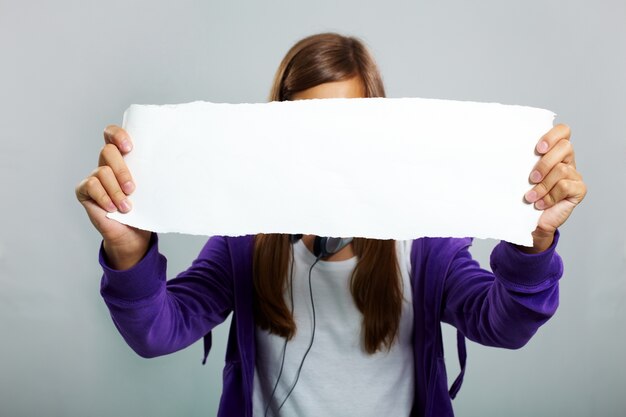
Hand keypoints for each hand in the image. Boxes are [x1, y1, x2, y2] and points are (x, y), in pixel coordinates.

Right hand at [75, 125, 150, 268]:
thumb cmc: (143, 208)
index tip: (130, 147)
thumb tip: (172, 163)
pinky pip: (91, 185)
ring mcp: (94, 176)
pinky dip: (104, 197)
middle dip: (122, 170)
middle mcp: (106, 164)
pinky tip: (112, 208)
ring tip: (126, 206)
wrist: (133, 233)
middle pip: (108, 151)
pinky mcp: (84, 191)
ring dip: (116, 191)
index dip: (117, 135)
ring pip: (102, 171)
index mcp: (123, 158)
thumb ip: (152, 173)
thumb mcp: (150, 188)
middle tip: (132, 188)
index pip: (112, 134)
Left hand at [521, 124, 586, 252]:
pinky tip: (541, 204)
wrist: (531, 222)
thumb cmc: (525, 196)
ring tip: (531, 196)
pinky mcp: (579, 189)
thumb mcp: (521, 176)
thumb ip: (521, 161)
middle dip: (545, 163)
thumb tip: (501, 150)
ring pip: (562, 169)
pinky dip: (550, 196)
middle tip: (531, 178)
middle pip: (565, 147)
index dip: (552, 136)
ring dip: (543, 185)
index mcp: (554, 151)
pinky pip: (566, 186)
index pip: (563, 131)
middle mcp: (567, 160)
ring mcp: (575, 174)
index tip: (538, 149)